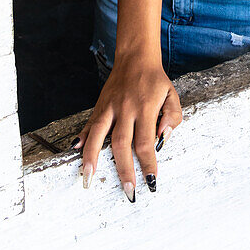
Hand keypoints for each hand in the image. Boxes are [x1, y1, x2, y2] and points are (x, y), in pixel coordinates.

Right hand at [72, 54, 182, 198]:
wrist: (136, 57)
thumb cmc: (155, 80)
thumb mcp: (172, 94)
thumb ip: (172, 116)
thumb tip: (163, 137)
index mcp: (146, 108)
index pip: (146, 142)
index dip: (148, 164)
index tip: (151, 181)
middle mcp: (126, 109)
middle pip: (122, 144)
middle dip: (124, 170)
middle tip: (127, 191)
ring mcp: (110, 107)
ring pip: (98, 134)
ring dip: (92, 158)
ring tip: (88, 179)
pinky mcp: (100, 105)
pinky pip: (89, 124)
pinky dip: (82, 138)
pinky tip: (77, 151)